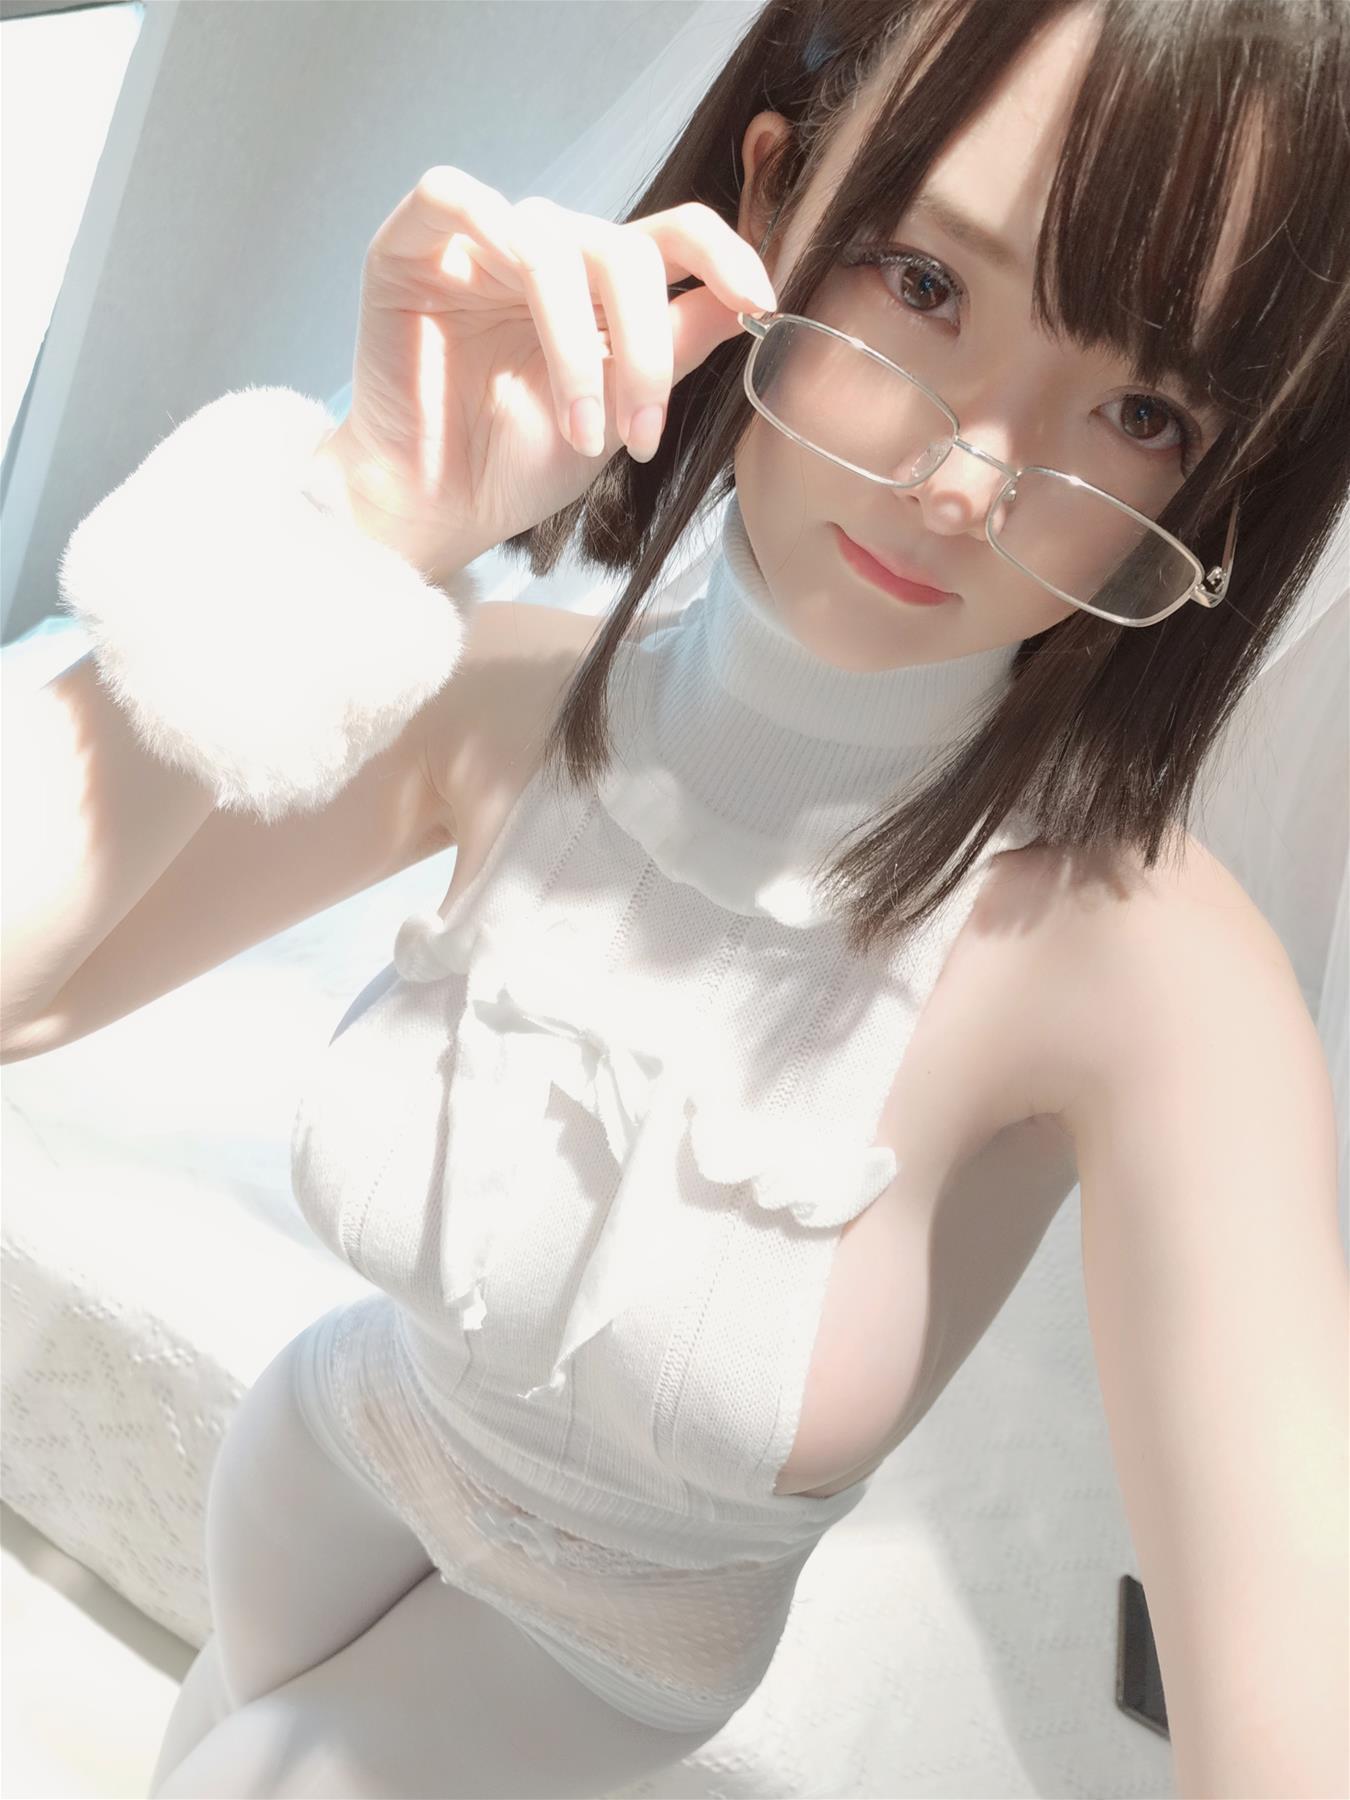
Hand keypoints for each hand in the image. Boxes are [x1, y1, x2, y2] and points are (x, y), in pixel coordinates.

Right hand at [323, 164, 777, 574]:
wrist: (434, 512)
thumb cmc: (515, 467)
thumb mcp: (619, 413)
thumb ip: (675, 349)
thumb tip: (745, 303)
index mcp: (598, 286)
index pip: (673, 236)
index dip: (726, 255)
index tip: (761, 306)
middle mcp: (545, 253)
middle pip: (622, 250)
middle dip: (645, 348)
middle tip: (640, 435)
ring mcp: (478, 245)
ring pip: (553, 242)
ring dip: (578, 347)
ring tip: (580, 431)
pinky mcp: (410, 245)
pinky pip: (454, 196)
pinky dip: (495, 242)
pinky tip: (510, 320)